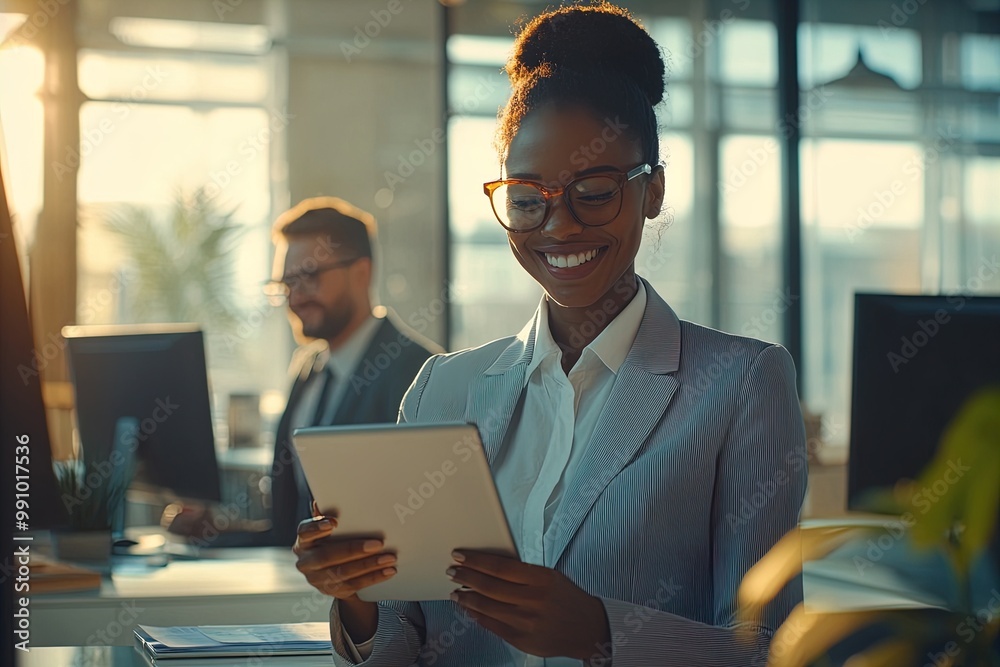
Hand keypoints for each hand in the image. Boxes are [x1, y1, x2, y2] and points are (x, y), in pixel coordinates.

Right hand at [293, 514, 396, 599]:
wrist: (328, 573)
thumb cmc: (329, 542)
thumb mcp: (326, 530)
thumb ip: (325, 517)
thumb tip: (322, 501)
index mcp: (304, 542)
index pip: (305, 532)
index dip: (317, 528)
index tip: (334, 522)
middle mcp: (306, 562)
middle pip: (327, 556)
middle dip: (354, 549)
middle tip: (378, 543)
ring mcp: (318, 579)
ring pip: (343, 573)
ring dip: (369, 565)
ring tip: (389, 558)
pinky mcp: (333, 591)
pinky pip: (355, 585)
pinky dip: (374, 577)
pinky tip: (388, 570)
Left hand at [447, 550, 609, 659]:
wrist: (588, 628)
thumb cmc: (567, 598)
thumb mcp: (550, 576)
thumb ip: (522, 573)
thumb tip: (488, 567)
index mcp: (541, 579)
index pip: (500, 566)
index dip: (476, 560)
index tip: (460, 556)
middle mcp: (533, 600)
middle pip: (490, 586)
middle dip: (466, 577)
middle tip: (452, 571)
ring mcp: (527, 622)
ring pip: (487, 607)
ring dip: (467, 598)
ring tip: (455, 592)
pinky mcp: (522, 640)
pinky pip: (493, 626)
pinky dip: (477, 616)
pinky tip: (469, 609)